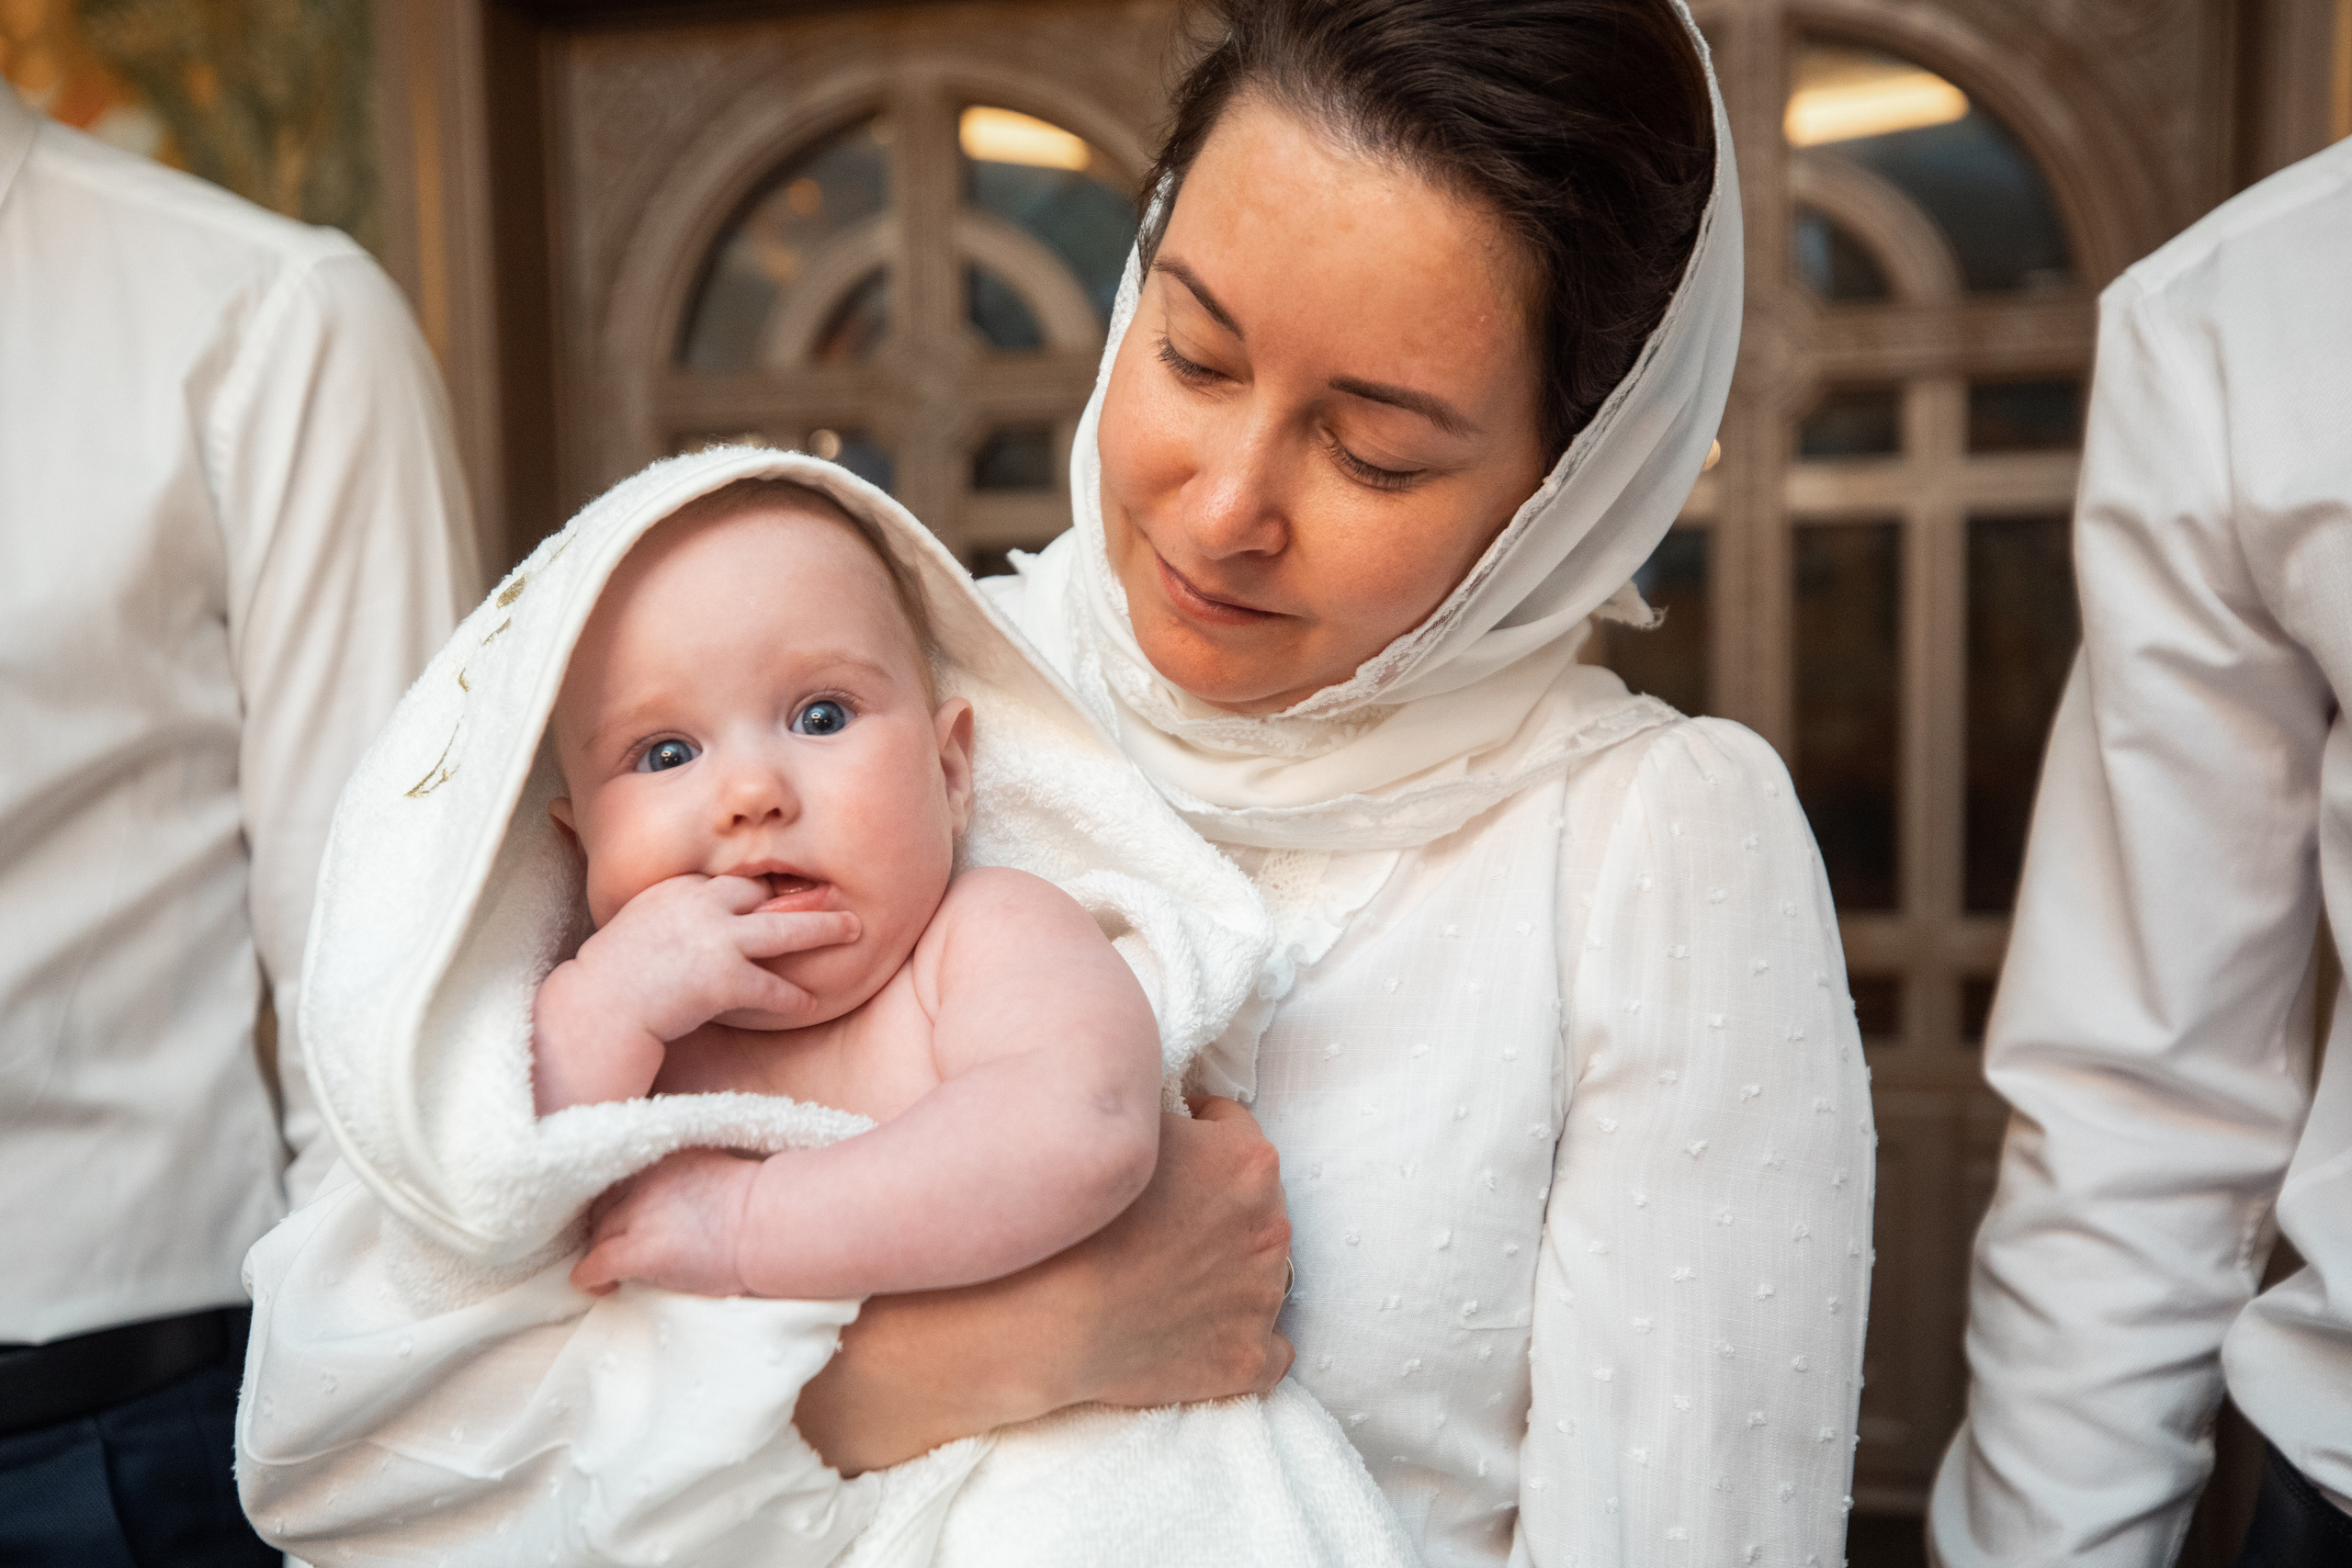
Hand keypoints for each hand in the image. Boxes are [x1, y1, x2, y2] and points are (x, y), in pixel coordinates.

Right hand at [533, 875, 858, 1111]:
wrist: (597, 1005)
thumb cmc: (611, 974)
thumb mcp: (639, 923)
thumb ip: (669, 915)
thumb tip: (686, 923)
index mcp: (681, 889)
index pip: (733, 882)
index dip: (762, 888)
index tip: (786, 889)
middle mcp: (703, 905)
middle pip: (767, 892)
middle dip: (805, 894)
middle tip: (837, 893)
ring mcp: (717, 940)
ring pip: (786, 929)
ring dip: (824, 930)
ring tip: (854, 930)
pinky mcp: (725, 979)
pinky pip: (773, 986)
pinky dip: (794, 995)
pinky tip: (812, 1001)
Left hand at [570, 1148, 760, 1296]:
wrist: (775, 1226)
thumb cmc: (762, 1209)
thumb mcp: (717, 1172)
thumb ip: (684, 1181)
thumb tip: (669, 1208)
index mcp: (667, 1157)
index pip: (621, 1178)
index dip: (618, 1202)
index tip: (621, 1218)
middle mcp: (647, 1179)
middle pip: (604, 1205)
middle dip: (606, 1228)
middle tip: (616, 1249)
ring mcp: (642, 1213)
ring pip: (599, 1234)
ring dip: (600, 1252)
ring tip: (611, 1274)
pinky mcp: (644, 1250)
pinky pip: (598, 1263)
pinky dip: (590, 1276)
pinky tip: (597, 1287)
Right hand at [1058, 1096, 1295, 1406]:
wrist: (1050, 1315)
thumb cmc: (1079, 1216)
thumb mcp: (1122, 1127)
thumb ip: (1161, 1117)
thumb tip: (1165, 1118)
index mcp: (1248, 1161)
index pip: (1230, 1125)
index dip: (1194, 1132)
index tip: (1164, 1151)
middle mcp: (1272, 1225)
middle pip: (1253, 1199)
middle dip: (1216, 1203)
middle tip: (1162, 1218)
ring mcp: (1264, 1296)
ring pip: (1263, 1271)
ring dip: (1229, 1269)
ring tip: (1171, 1277)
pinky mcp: (1249, 1358)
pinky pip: (1272, 1351)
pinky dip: (1242, 1338)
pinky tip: (1205, 1335)